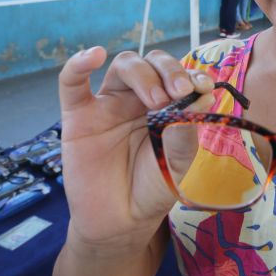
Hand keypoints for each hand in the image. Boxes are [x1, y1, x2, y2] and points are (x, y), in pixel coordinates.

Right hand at [58, 47, 215, 253]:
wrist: (122, 220)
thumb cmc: (153, 185)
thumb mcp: (178, 159)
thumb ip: (185, 128)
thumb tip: (202, 96)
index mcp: (167, 104)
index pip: (178, 76)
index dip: (191, 75)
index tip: (203, 86)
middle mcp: (138, 98)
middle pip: (152, 63)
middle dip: (169, 71)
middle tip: (179, 92)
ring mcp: (108, 104)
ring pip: (123, 66)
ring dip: (143, 73)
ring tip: (157, 100)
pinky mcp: (79, 116)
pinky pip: (71, 83)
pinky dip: (79, 64)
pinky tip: (94, 55)